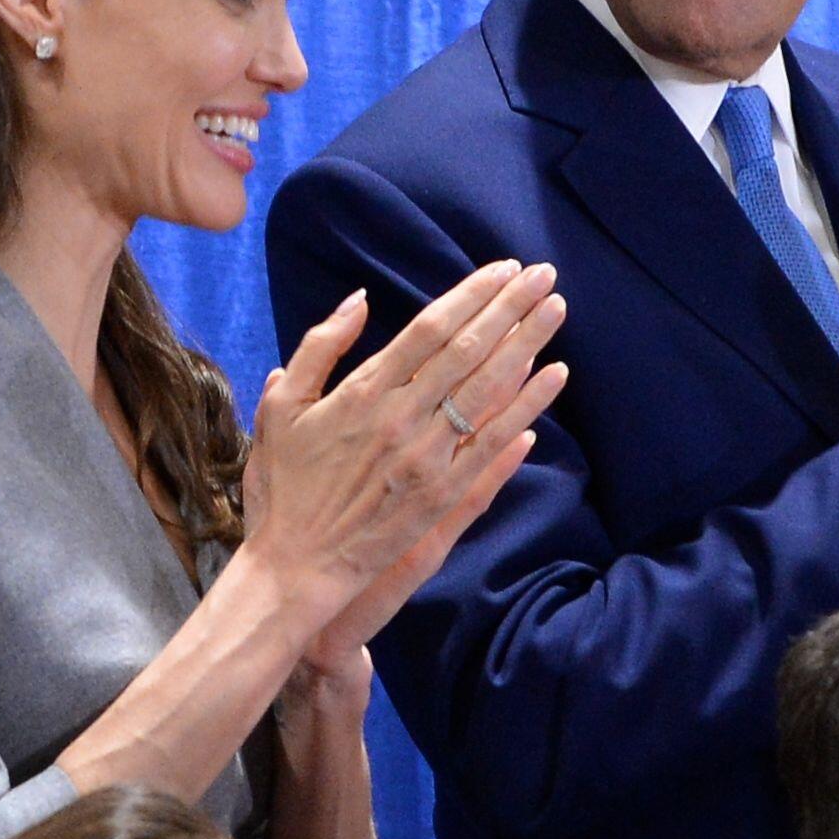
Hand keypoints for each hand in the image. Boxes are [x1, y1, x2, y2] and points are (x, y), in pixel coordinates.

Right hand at [242, 265, 565, 636]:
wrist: (294, 568)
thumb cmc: (285, 490)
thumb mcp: (281, 410)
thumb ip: (318, 348)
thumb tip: (358, 300)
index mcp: (361, 393)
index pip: (429, 329)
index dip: (471, 295)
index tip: (503, 270)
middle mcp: (400, 419)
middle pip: (467, 349)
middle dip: (510, 307)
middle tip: (544, 274)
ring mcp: (426, 459)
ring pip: (487, 389)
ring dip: (527, 344)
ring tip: (557, 309)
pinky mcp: (443, 496)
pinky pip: (493, 443)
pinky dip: (526, 407)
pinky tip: (553, 377)